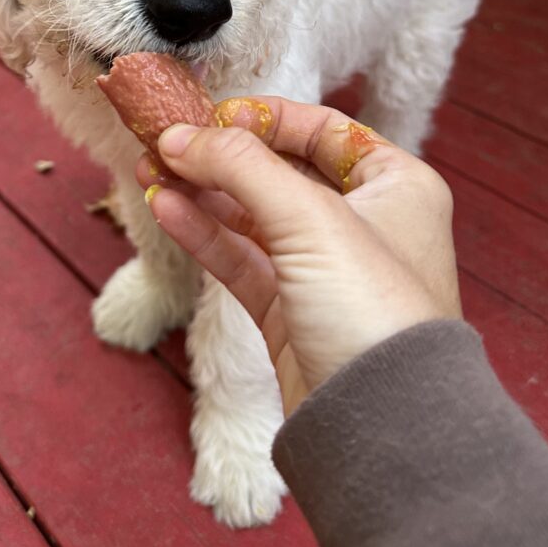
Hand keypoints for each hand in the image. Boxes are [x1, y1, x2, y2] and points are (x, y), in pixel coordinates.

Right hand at [137, 99, 460, 414]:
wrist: (381, 429)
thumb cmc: (373, 312)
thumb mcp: (312, 219)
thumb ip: (242, 167)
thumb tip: (181, 135)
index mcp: (396, 186)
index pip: (323, 130)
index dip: (265, 118)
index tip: (211, 116)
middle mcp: (363, 223)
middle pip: (280, 171)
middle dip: (220, 156)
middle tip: (164, 142)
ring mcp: (322, 270)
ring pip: (252, 216)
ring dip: (202, 192)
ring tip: (151, 171)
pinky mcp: (290, 312)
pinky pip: (240, 258)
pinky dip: (203, 233)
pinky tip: (168, 208)